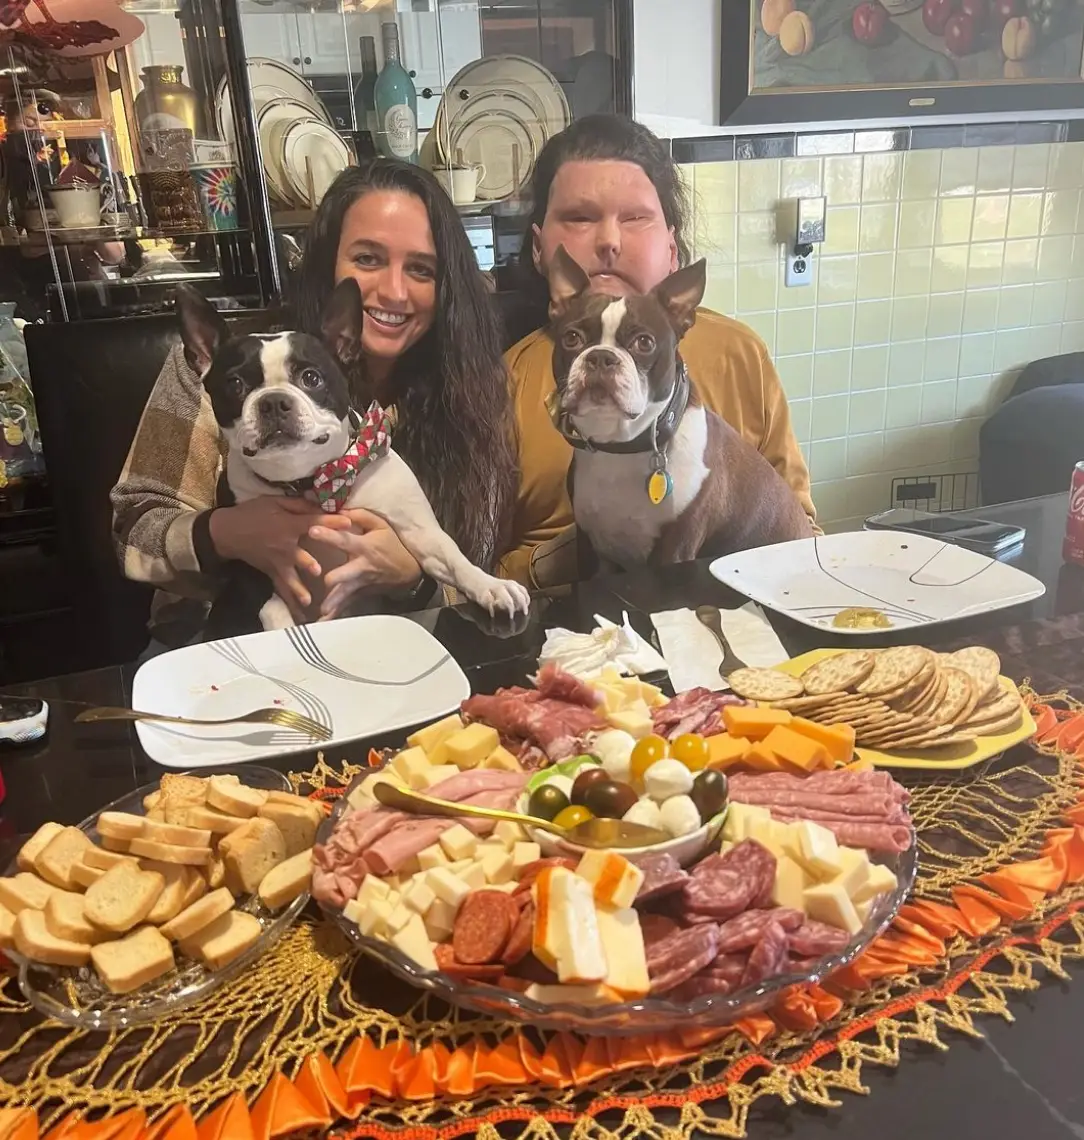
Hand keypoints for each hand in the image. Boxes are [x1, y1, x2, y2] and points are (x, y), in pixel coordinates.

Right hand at [209, 497, 324, 618]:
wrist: (228, 532)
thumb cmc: (253, 513)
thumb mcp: (275, 502)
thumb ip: (300, 504)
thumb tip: (323, 504)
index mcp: (287, 525)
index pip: (312, 522)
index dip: (330, 522)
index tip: (349, 522)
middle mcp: (283, 546)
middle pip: (299, 555)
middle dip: (308, 562)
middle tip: (318, 570)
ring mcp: (277, 562)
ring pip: (289, 577)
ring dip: (298, 588)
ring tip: (307, 600)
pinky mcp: (272, 572)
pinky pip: (282, 587)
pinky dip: (291, 600)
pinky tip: (301, 614)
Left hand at [307, 509, 422, 618]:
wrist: (408, 572)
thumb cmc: (393, 545)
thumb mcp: (381, 525)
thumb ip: (360, 515)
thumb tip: (339, 509)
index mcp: (365, 547)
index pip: (345, 540)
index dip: (330, 535)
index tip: (312, 530)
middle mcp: (361, 567)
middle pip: (347, 574)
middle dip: (337, 577)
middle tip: (326, 580)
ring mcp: (360, 583)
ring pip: (345, 594)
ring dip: (334, 602)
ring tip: (322, 611)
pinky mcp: (359, 594)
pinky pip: (345, 606)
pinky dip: (335, 615)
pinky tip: (322, 624)